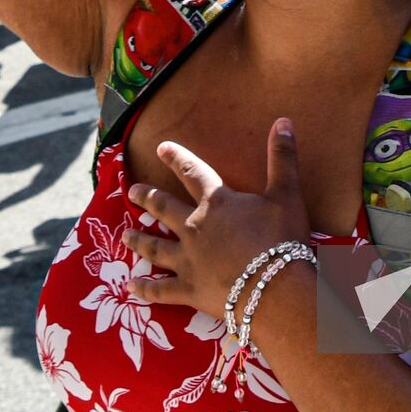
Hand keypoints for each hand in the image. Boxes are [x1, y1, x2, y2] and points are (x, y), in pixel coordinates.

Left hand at [121, 119, 312, 316]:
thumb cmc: (282, 240)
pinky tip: (130, 286)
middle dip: (147, 198)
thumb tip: (283, 121)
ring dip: (139, 240)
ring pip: (156, 247)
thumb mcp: (287, 194)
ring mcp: (188, 261)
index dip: (177, 158)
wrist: (275, 290)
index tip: (161, 147)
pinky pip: (161, 289)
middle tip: (131, 191)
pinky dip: (145, 288)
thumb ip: (282, 158)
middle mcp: (195, 228)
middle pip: (165, 208)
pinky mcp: (189, 290)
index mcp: (216, 203)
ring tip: (124, 234)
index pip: (192, 173)